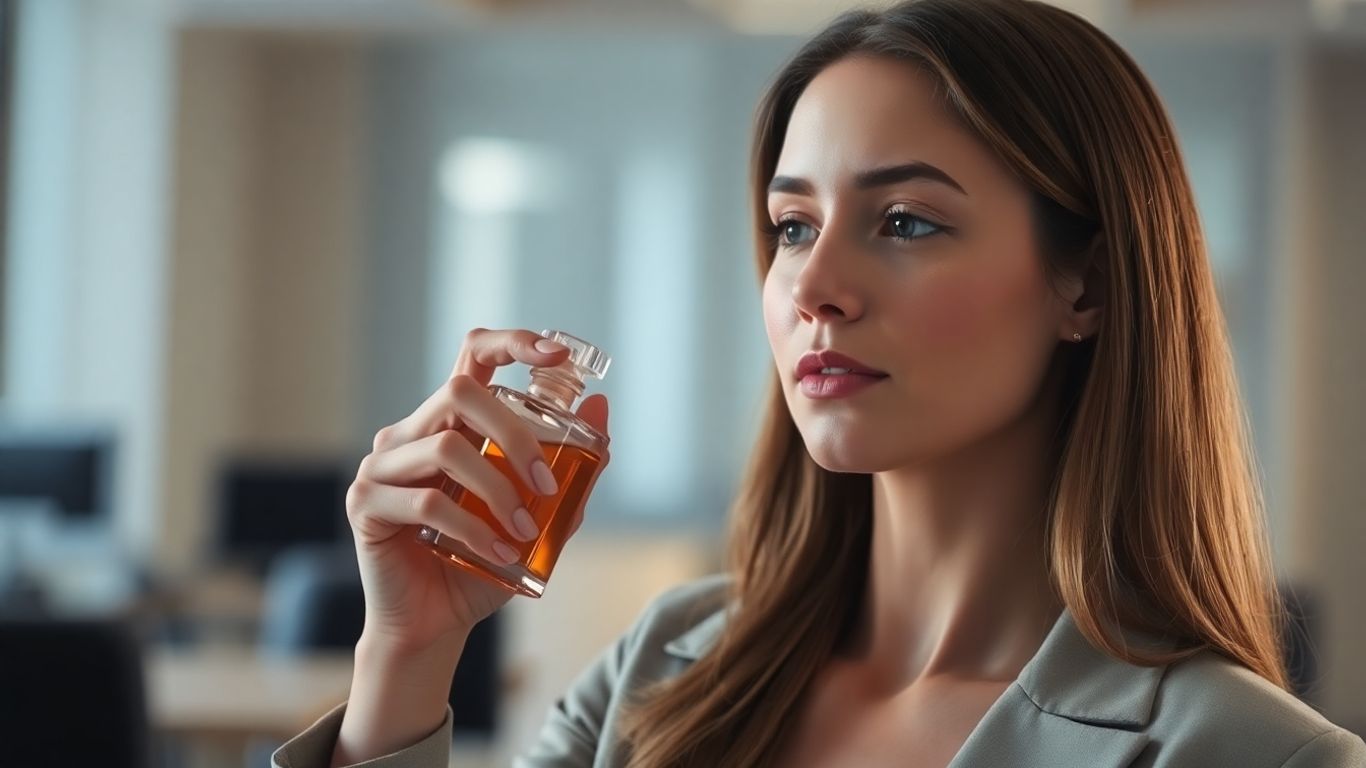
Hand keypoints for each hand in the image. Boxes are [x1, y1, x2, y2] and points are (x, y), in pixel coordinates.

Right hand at [344, 328, 610, 654]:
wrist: (435, 625)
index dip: (514, 343)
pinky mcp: (365, 504)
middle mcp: (410, 433)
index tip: (558, 355)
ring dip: (497, 489)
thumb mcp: (542, 516)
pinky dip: (472, 527)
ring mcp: (381, 465)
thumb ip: (571, 469)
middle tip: (547, 486)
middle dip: (515, 433)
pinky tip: (498, 551)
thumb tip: (601, 407)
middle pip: (460, 393)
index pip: (473, 356)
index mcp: (449, 422)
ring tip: (525, 530)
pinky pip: (426, 501)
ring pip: (446, 446)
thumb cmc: (484, 564)